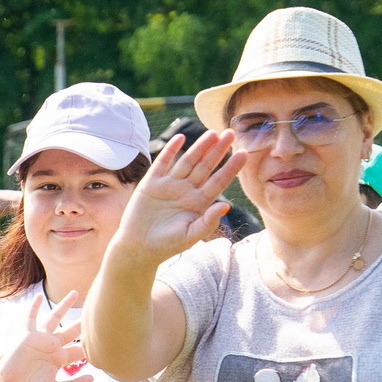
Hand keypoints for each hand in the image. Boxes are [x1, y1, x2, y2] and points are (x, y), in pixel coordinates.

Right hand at [0, 291, 98, 381]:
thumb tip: (92, 378)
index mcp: (59, 359)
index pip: (79, 349)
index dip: (90, 346)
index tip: (104, 341)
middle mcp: (51, 346)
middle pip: (72, 331)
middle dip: (83, 323)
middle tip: (96, 311)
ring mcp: (40, 339)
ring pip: (55, 318)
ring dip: (64, 306)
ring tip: (76, 293)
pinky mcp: (27, 335)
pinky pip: (30, 318)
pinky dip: (34, 307)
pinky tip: (39, 297)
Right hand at [116, 130, 240, 263]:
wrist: (138, 248)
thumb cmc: (166, 245)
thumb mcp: (190, 236)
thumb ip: (208, 222)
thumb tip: (225, 206)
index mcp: (199, 203)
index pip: (219, 181)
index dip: (231, 168)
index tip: (244, 153)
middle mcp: (187, 191)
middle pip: (205, 166)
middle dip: (218, 150)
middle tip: (230, 133)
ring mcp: (169, 185)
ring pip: (188, 161)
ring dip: (199, 147)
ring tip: (212, 133)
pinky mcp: (151, 183)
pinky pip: (163, 163)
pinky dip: (170, 151)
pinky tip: (180, 138)